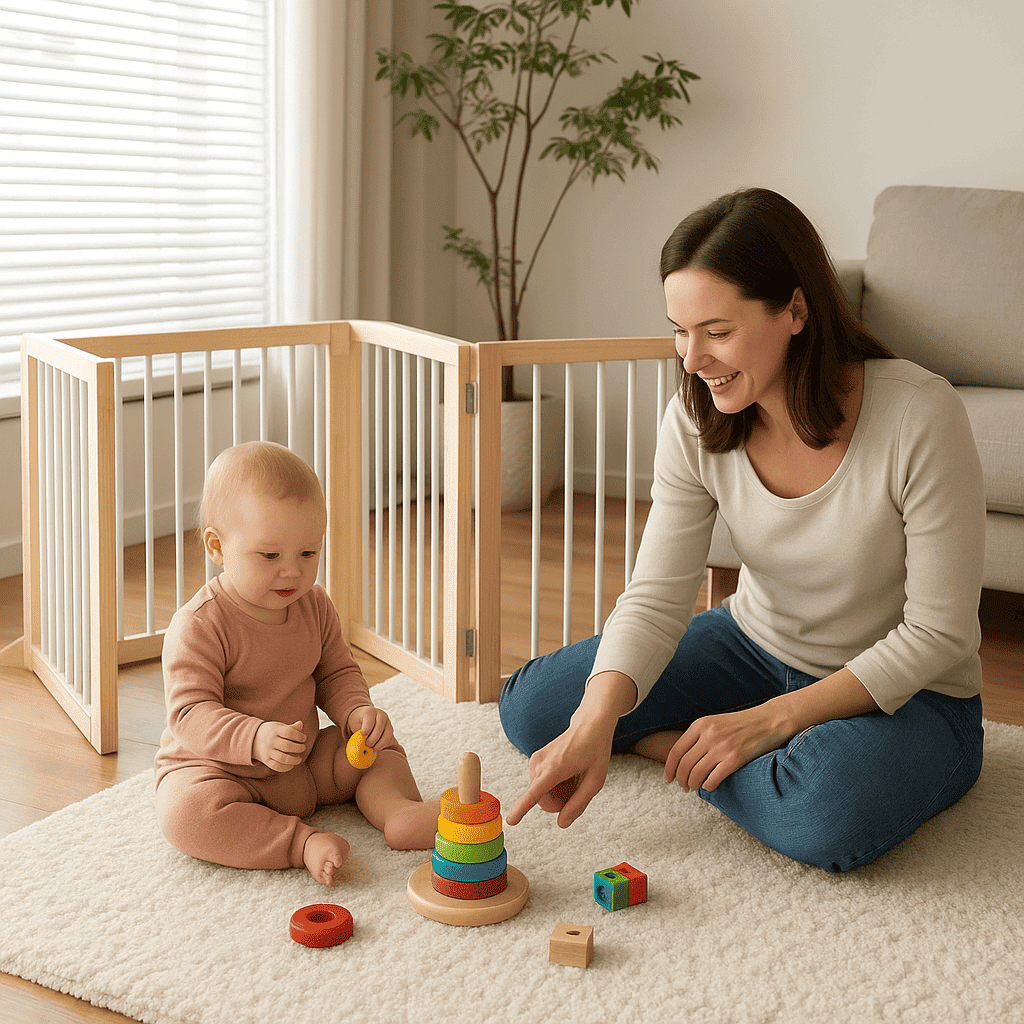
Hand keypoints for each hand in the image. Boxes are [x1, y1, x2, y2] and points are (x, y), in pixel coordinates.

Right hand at [253, 720, 305, 771]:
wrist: (253, 739)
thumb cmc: (271, 732)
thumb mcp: (279, 726)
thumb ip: (291, 727)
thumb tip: (301, 724)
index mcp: (274, 730)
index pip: (289, 732)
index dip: (299, 736)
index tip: (304, 738)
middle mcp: (270, 741)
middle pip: (287, 746)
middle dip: (298, 748)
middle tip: (303, 748)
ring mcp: (267, 751)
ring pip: (282, 758)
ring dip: (294, 760)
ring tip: (299, 759)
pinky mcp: (265, 760)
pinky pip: (276, 766)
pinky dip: (285, 768)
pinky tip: (292, 765)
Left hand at [346, 705, 393, 752]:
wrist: (365, 717)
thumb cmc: (358, 721)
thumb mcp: (355, 724)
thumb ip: (357, 732)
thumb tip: (359, 745)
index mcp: (370, 712)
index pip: (370, 721)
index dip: (366, 729)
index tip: (362, 736)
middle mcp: (381, 715)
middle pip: (379, 728)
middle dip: (372, 739)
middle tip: (367, 745)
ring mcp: (387, 722)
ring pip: (387, 734)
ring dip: (379, 744)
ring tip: (372, 748)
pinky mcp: (390, 729)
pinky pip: (390, 739)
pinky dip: (383, 745)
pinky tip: (376, 747)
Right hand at [506, 672, 635, 828]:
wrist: (588, 725)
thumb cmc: (595, 752)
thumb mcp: (595, 781)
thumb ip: (578, 804)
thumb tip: (561, 824)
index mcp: (556, 768)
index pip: (535, 792)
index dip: (522, 808)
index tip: (511, 821)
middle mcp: (540, 762)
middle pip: (543, 800)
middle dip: (558, 803)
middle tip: (576, 788)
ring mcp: (535, 760)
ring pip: (540, 794)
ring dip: (556, 793)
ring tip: (572, 777)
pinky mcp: (534, 759)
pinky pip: (539, 784)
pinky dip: (552, 785)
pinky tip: (565, 773)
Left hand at [664, 704, 789, 792]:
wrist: (769, 721)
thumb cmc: (741, 724)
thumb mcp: (715, 723)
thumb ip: (699, 737)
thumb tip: (682, 760)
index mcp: (701, 724)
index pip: (676, 751)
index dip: (669, 768)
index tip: (668, 778)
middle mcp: (709, 734)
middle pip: (684, 764)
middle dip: (681, 779)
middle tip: (683, 787)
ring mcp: (722, 746)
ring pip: (697, 773)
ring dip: (693, 784)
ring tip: (695, 787)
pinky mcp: (735, 758)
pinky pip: (714, 779)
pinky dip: (708, 786)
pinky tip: (710, 785)